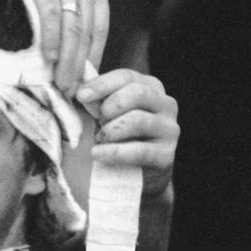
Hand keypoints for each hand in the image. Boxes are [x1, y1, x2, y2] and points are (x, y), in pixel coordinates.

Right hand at [0, 0, 108, 90]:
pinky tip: (47, 58)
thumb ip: (72, 4)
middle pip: (87, 32)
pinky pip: (51, 14)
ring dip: (66, 59)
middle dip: (80, 66)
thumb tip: (72, 48)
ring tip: (60, 83)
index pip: (101, 28)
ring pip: (71, 27)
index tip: (85, 84)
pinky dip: (50, 39)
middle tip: (72, 92)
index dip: (93, 59)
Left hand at [77, 69, 177, 197]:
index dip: (102, 84)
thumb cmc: (121, 135)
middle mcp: (166, 104)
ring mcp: (170, 129)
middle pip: (137, 93)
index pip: (126, 77)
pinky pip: (139, 150)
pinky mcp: (166, 154)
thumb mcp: (108, 113)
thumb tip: (82, 93)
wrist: (138, 173)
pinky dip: (114, 151)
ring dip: (111, 130)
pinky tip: (97, 153)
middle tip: (98, 120)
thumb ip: (98, 101)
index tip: (80, 96)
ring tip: (100, 139)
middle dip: (111, 106)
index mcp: (151, 87)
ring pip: (137, 120)